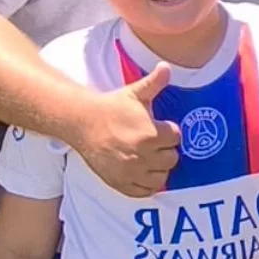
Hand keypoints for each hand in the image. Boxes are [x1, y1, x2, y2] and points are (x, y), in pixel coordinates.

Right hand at [75, 63, 178, 197]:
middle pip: (172, 159)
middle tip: (155, 143)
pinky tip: (143, 172)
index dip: (170, 131)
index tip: (160, 127)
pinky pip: (144, 191)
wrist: (82, 123)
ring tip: (151, 157)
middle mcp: (143, 156)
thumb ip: (155, 82)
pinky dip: (146, 184)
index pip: (176, 137)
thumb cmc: (111, 107)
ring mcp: (131, 172)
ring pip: (161, 178)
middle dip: (166, 150)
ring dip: (159, 168)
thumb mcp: (134, 93)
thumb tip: (167, 66)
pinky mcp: (120, 183)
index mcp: (150, 134)